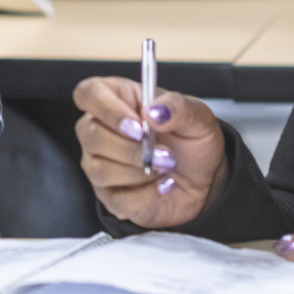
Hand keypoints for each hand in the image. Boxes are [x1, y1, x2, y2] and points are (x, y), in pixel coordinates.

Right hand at [74, 75, 226, 229]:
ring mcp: (100, 164)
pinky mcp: (110, 196)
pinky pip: (118, 199)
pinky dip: (148, 195)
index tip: (137, 123)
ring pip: (101, 169)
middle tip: (165, 152)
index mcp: (117, 99)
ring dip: (140, 171)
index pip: (88, 93)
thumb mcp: (198, 116)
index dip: (107, 108)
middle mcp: (100, 130)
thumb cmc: (193, 142)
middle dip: (131, 148)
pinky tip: (164, 186)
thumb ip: (178, 107)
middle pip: (90, 134)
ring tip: (167, 168)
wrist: (205, 181)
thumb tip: (153, 112)